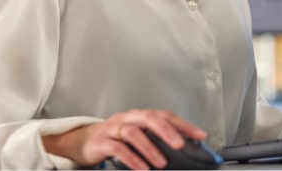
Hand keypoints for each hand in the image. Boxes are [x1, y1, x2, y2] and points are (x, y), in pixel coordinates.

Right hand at [41, 109, 205, 169]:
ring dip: (149, 147)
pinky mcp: (101, 141)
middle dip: (167, 130)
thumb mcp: (135, 137)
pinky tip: (142, 169)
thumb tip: (182, 149)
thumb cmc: (114, 139)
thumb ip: (154, 140)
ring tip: (162, 163)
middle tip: (181, 145)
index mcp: (139, 116)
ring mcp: (113, 128)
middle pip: (148, 117)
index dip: (183, 124)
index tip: (200, 135)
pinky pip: (118, 148)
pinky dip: (132, 159)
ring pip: (133, 132)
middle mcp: (127, 117)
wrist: (82, 142)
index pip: (164, 115)